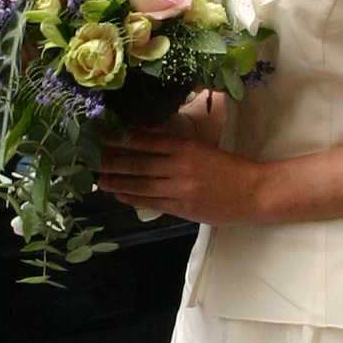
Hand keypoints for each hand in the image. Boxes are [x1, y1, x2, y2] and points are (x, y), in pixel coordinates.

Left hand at [96, 124, 262, 225]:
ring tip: (96, 177)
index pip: (145, 140)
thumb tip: (144, 141)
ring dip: (115, 181)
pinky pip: (150, 202)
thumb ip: (177, 147)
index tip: (100, 134)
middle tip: (87, 157)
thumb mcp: (203, 149)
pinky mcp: (181, 208)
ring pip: (139, 184)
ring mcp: (179, 189)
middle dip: (110, 160)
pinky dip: (131, 197)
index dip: (119, 138)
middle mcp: (179, 167)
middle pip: (137, 163)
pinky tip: (117, 193)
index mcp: (186, 147)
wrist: (254, 192)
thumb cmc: (230, 168)